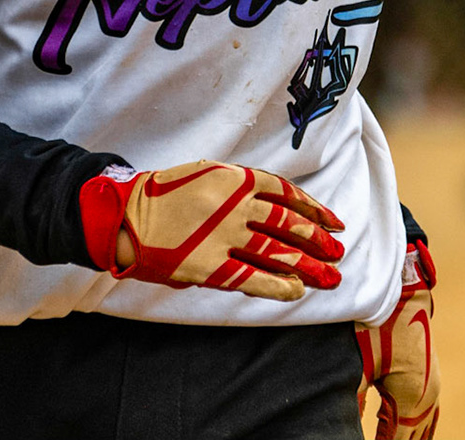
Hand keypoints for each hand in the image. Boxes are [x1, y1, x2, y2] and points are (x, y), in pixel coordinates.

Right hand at [80, 160, 344, 300]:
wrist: (126, 215)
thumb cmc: (167, 193)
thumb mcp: (207, 174)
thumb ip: (241, 186)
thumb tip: (277, 204)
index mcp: (235, 179)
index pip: (287, 194)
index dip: (314, 209)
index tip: (334, 222)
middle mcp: (235, 206)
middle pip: (289, 225)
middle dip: (318, 240)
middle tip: (337, 252)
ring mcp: (223, 237)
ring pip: (277, 253)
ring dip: (308, 265)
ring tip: (329, 276)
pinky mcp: (210, 266)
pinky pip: (253, 278)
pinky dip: (278, 285)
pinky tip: (296, 291)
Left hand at [358, 239, 438, 438]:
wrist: (404, 288)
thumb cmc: (379, 324)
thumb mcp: (359, 364)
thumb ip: (352, 399)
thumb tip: (343, 424)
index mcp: (412, 399)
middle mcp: (427, 397)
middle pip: (415, 438)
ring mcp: (431, 385)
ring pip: (424, 428)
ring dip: (409, 438)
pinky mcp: (428, 374)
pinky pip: (426, 414)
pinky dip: (413, 426)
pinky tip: (396, 430)